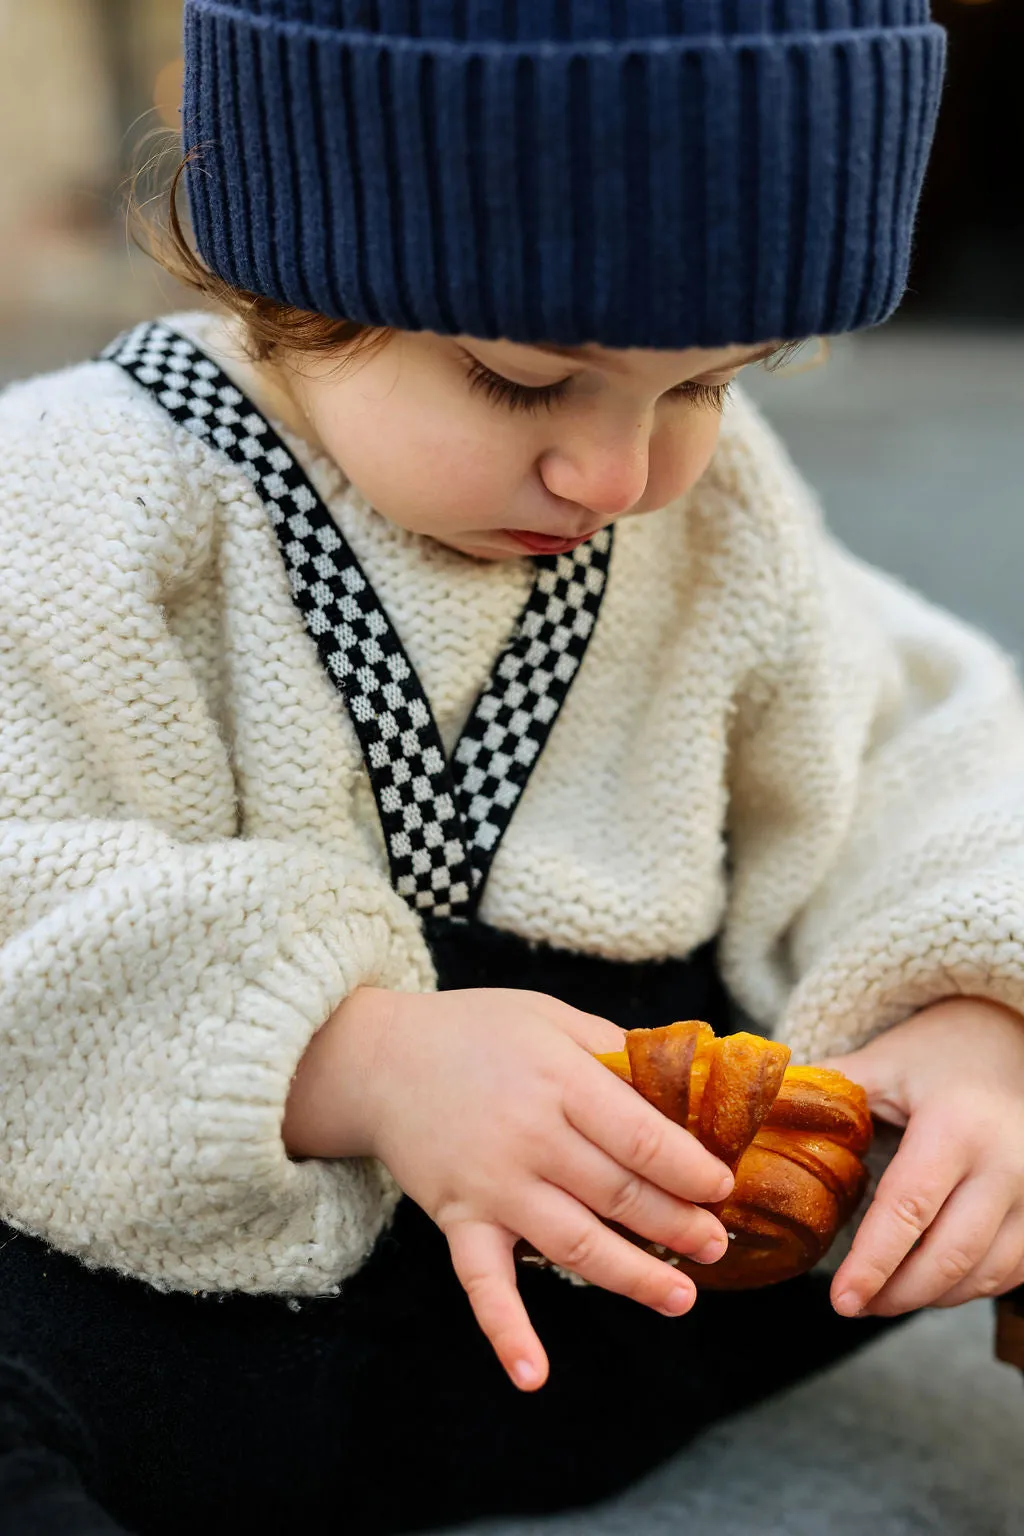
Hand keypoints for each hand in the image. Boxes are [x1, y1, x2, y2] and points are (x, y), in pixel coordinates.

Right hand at [284, 986, 733, 1390]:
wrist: (379, 1059)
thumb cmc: (476, 1032)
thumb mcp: (551, 1016)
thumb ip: (613, 1048)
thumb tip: (686, 1078)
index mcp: (560, 1081)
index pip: (641, 1137)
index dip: (690, 1168)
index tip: (724, 1187)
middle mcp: (530, 1138)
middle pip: (619, 1194)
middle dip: (678, 1225)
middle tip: (718, 1245)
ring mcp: (492, 1185)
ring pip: (575, 1244)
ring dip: (632, 1276)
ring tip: (681, 1296)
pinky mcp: (458, 1220)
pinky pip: (483, 1284)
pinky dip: (506, 1330)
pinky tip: (534, 1374)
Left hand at [819, 998, 1023, 1317]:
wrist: (1006, 1041)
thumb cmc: (935, 1055)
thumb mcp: (881, 1062)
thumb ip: (826, 1093)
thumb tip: (759, 1118)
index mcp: (955, 1125)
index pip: (910, 1209)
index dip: (874, 1262)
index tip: (841, 1299)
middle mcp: (1007, 1163)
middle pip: (951, 1255)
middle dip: (897, 1292)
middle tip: (853, 1305)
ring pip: (985, 1273)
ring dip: (931, 1297)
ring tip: (883, 1298)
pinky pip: (1011, 1271)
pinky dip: (969, 1288)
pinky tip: (930, 1284)